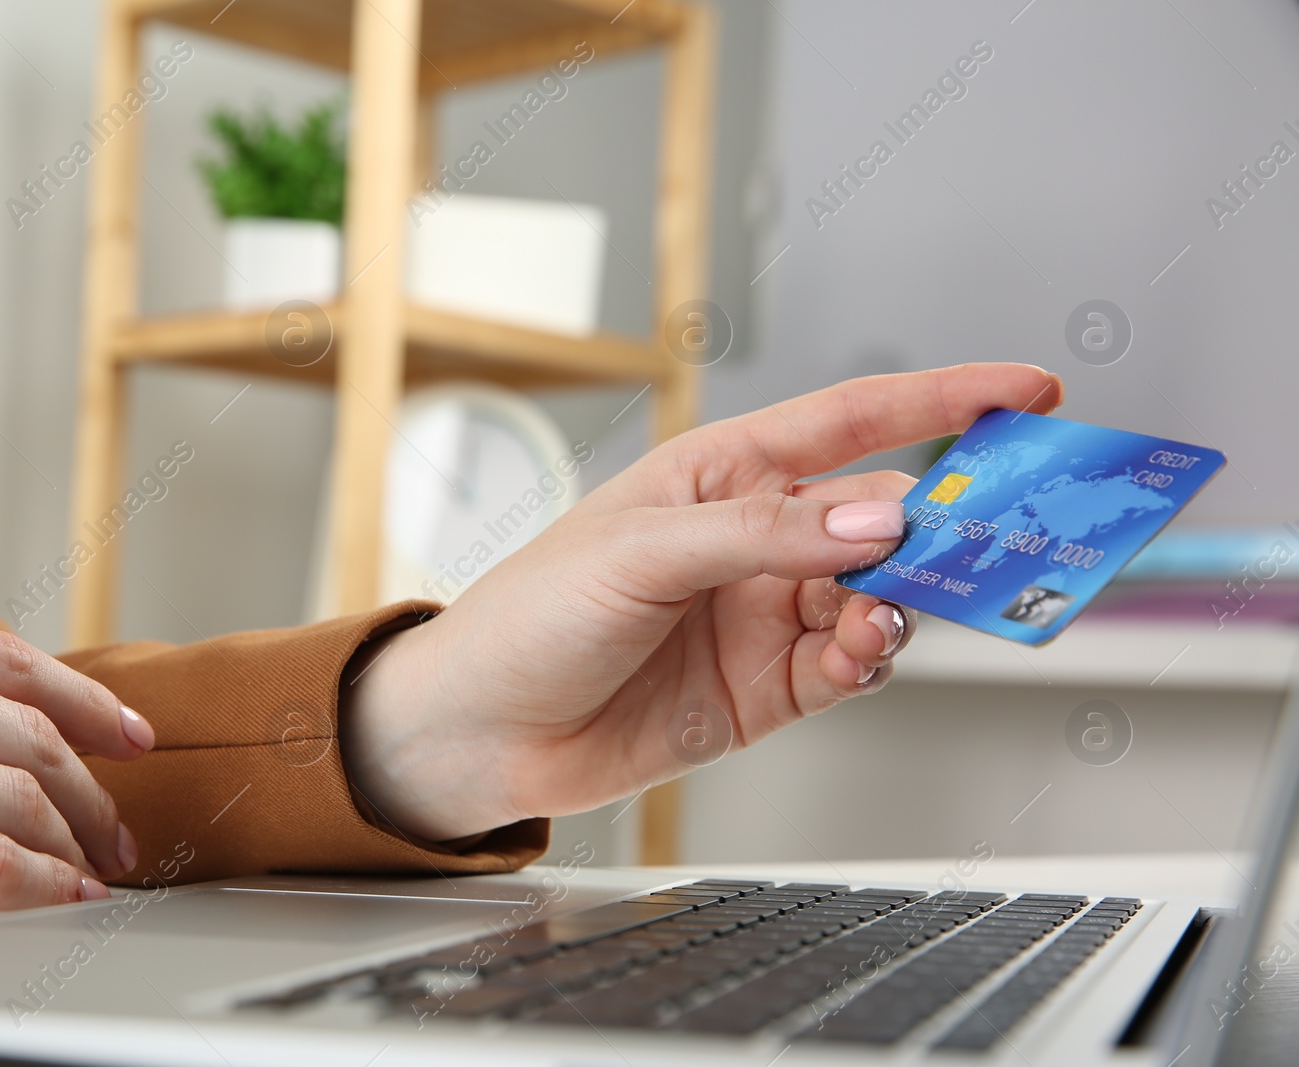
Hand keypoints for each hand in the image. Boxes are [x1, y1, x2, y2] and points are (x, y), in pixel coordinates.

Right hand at [0, 593, 154, 936]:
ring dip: (74, 841)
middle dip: (92, 789)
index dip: (83, 701)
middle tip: (119, 826)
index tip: (127, 734)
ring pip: (17, 800)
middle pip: (26, 737)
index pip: (5, 664)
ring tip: (94, 870)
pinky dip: (37, 884)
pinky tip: (57, 895)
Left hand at [344, 363, 1062, 839]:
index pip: (853, 421)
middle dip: (947, 521)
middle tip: (1002, 533)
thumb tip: (882, 520)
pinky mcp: (769, 689)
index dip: (944, 399)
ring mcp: (767, 615)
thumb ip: (766, 536)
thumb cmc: (533, 613)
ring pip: (880, 594)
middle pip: (884, 515)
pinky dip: (871, 657)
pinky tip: (862, 651)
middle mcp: (757, 541)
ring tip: (895, 608)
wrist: (483, 731)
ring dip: (907, 598)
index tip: (1029, 391)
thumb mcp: (643, 552)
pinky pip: (849, 665)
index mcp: (724, 475)